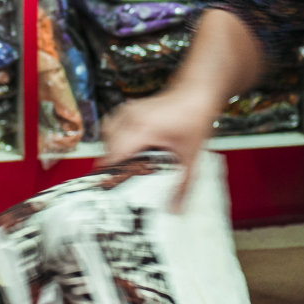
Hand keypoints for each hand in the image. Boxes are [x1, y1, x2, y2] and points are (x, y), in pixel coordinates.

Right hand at [99, 87, 218, 210]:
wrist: (196, 92)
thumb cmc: (194, 119)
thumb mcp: (191, 156)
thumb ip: (183, 185)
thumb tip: (176, 211)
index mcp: (142, 129)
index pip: (114, 156)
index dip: (111, 175)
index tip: (113, 191)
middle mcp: (129, 118)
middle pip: (107, 149)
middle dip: (113, 167)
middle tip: (124, 183)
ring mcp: (127, 111)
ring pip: (106, 136)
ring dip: (112, 152)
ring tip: (127, 166)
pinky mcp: (128, 108)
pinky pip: (111, 126)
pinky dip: (114, 139)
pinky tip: (128, 149)